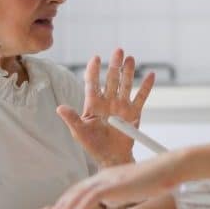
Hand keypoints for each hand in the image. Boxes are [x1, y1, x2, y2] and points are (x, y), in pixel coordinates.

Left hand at [47, 152, 184, 208]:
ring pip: (76, 198)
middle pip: (71, 195)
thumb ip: (115, 196)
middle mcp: (100, 178)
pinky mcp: (112, 185)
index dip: (62, 205)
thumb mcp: (128, 190)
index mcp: (102, 179)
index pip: (76, 193)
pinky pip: (89, 200)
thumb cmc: (153, 180)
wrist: (168, 167)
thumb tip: (107, 205)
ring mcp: (105, 180)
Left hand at [57, 48, 154, 166]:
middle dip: (114, 65)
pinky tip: (150, 75)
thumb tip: (59, 108)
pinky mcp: (134, 113)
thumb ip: (72, 119)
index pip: (92, 83)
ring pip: (126, 84)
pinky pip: (141, 97)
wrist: (111, 157)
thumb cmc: (93, 145)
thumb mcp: (80, 132)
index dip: (94, 70)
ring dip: (128, 72)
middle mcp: (108, 101)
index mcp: (93, 104)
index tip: (96, 58)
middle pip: (111, 79)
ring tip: (130, 58)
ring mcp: (122, 106)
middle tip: (118, 51)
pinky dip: (146, 87)